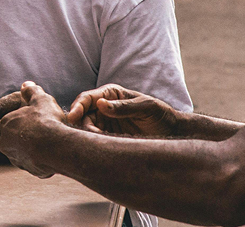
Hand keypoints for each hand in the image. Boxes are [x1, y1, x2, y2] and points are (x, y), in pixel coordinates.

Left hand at [0, 82, 66, 177]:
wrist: (59, 149)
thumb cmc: (49, 122)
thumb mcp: (42, 100)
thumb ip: (32, 92)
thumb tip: (26, 86)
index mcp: (10, 114)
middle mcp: (7, 132)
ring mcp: (13, 150)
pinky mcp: (22, 164)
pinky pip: (13, 159)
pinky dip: (9, 157)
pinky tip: (9, 157)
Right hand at [66, 84, 180, 137]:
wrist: (172, 132)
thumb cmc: (160, 115)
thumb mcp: (145, 107)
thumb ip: (124, 106)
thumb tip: (101, 104)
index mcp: (111, 94)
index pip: (87, 98)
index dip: (77, 106)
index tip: (72, 117)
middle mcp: (104, 107)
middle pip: (82, 115)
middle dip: (80, 126)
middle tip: (87, 137)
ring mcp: (105, 122)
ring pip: (86, 129)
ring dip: (88, 137)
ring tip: (98, 145)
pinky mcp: (108, 137)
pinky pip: (95, 140)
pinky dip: (94, 145)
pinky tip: (101, 150)